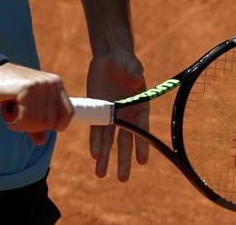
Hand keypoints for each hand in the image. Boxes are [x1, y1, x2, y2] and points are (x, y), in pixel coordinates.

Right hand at [0, 63, 72, 144]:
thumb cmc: (7, 91)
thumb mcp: (25, 108)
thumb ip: (35, 123)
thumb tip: (41, 141)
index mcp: (56, 85)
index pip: (68, 114)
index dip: (52, 125)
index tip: (34, 122)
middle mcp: (52, 83)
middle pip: (50, 122)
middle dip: (31, 125)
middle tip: (17, 116)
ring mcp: (40, 84)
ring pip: (39, 122)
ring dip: (22, 124)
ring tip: (12, 113)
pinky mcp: (27, 88)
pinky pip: (27, 118)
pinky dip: (16, 122)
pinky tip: (8, 113)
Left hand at [87, 52, 148, 180]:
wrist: (110, 57)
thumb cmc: (126, 62)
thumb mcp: (131, 66)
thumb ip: (134, 73)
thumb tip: (136, 80)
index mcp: (139, 108)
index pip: (141, 130)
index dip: (142, 145)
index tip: (142, 161)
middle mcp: (126, 115)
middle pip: (124, 141)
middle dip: (123, 160)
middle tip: (122, 178)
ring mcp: (111, 114)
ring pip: (108, 140)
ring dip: (105, 156)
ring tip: (101, 174)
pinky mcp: (97, 110)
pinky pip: (95, 128)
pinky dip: (94, 141)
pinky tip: (93, 154)